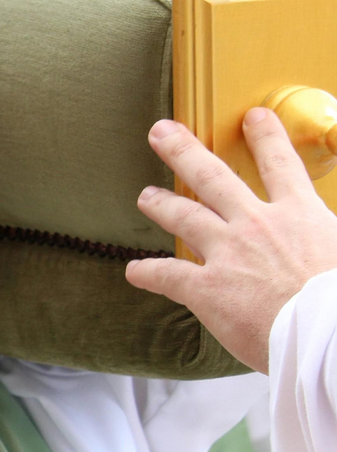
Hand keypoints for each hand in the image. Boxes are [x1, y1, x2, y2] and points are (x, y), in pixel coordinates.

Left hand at [126, 111, 336, 372]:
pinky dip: (148, 272)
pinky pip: (168, 275)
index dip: (266, 137)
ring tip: (146, 196)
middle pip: (213, 176)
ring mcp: (229, 254)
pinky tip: (134, 271)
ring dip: (161, 204)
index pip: (282, 165)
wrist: (329, 333)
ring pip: (184, 216)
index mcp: (301, 215)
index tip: (254, 117)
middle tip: (161, 133)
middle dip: (183, 150)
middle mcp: (258, 226)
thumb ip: (329, 233)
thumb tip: (332, 235)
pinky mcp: (208, 288)